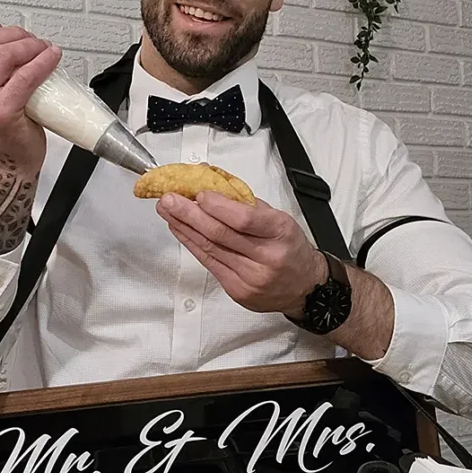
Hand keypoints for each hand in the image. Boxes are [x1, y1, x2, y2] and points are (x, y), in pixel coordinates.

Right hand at [0, 0, 61, 169]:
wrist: (7, 161)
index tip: (5, 29)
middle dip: (15, 34)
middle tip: (33, 41)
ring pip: (6, 54)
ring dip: (31, 45)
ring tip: (44, 49)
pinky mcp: (1, 112)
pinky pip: (25, 76)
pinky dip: (43, 62)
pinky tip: (53, 57)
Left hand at [156, 190, 326, 316]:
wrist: (303, 287)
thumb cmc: (290, 248)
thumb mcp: (280, 218)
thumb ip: (246, 202)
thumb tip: (212, 182)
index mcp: (280, 234)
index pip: (244, 220)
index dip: (218, 206)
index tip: (199, 194)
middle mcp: (266, 258)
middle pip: (220, 234)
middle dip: (189, 214)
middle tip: (170, 199)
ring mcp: (250, 278)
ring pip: (209, 248)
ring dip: (184, 227)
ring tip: (167, 211)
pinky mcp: (236, 290)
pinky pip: (208, 263)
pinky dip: (191, 244)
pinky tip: (180, 230)